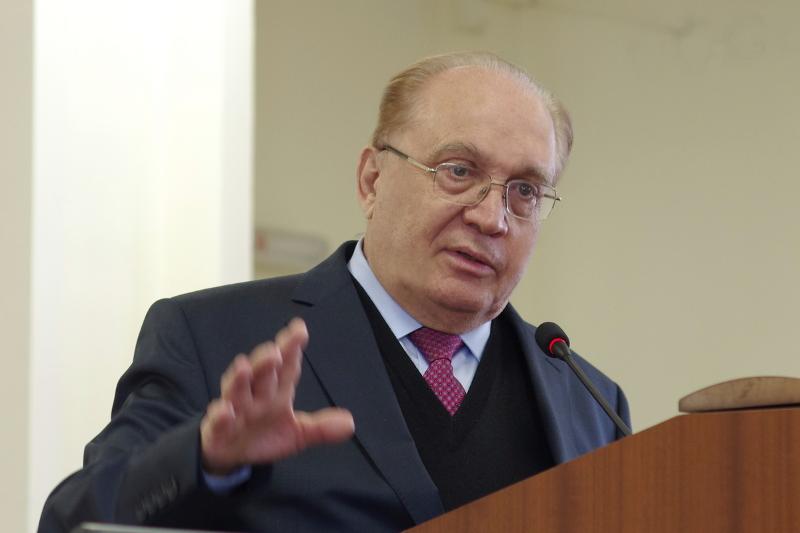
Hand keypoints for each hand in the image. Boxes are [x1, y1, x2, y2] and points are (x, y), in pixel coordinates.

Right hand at [200, 318, 354, 474]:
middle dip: (266, 361)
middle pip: (261, 374)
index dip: (292, 349)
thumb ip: (322, 428)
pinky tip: (225, 409)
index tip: (299, 329)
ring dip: (240, 379)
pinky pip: (218, 421)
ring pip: (236, 390)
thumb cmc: (264, 435)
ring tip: (244, 366)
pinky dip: (220, 415)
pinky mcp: (217, 430)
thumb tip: (350, 424)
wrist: (232, 455)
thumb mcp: (298, 434)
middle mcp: (255, 396)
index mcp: (277, 393)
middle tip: (274, 350)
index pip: (287, 368)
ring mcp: (235, 410)